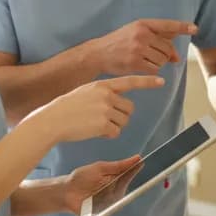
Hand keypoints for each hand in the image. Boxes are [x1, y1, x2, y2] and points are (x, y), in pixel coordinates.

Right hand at [29, 74, 163, 144]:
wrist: (53, 119)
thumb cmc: (67, 108)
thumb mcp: (86, 92)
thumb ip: (103, 94)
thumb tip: (119, 102)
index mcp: (102, 85)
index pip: (129, 81)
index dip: (147, 82)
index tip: (161, 81)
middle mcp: (106, 95)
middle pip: (129, 108)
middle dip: (121, 116)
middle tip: (104, 119)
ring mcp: (106, 109)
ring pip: (124, 121)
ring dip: (113, 126)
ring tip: (95, 124)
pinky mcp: (104, 124)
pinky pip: (116, 132)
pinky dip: (107, 134)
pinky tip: (93, 131)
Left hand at [59, 155, 143, 215]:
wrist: (66, 192)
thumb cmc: (82, 178)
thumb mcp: (100, 168)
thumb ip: (118, 165)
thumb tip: (137, 158)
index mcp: (116, 178)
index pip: (131, 175)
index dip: (138, 170)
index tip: (146, 164)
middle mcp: (116, 191)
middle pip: (129, 188)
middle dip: (134, 183)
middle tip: (135, 179)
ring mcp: (111, 202)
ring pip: (121, 199)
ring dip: (120, 193)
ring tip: (118, 188)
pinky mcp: (105, 212)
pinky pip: (112, 209)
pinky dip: (112, 204)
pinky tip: (109, 198)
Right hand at [98, 18, 197, 74]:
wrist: (98, 53)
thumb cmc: (120, 43)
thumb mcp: (137, 34)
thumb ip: (158, 40)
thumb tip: (177, 57)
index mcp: (142, 24)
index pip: (167, 25)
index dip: (182, 26)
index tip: (195, 28)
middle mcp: (141, 34)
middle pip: (167, 48)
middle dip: (165, 54)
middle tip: (152, 55)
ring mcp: (138, 48)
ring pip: (162, 60)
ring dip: (158, 63)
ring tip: (144, 60)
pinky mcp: (134, 62)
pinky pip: (154, 69)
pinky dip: (152, 70)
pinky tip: (142, 66)